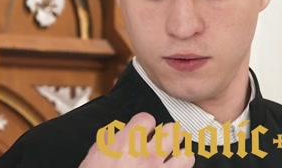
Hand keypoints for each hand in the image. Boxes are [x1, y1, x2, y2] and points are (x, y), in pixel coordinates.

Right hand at [78, 112, 194, 166]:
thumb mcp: (95, 154)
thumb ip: (110, 140)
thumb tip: (117, 134)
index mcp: (127, 142)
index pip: (146, 119)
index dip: (145, 124)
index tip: (144, 129)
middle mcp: (147, 154)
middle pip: (171, 130)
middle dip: (168, 133)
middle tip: (164, 138)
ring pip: (185, 152)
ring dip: (180, 152)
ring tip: (174, 154)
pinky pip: (186, 167)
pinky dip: (182, 166)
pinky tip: (176, 167)